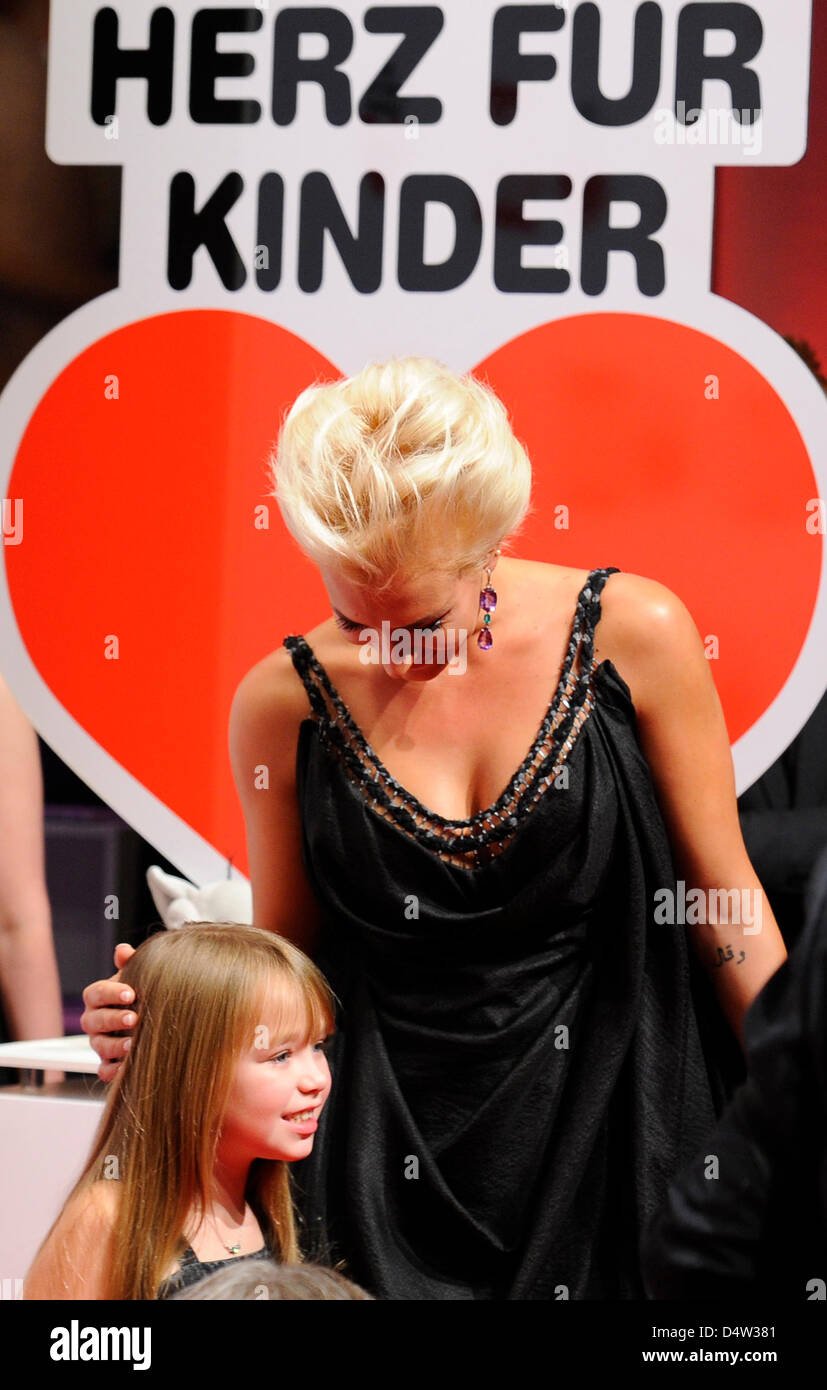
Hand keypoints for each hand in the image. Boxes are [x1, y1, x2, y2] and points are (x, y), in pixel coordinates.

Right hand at [80, 942, 137, 1081]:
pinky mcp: (107, 1063)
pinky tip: (128, 1068)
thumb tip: (123, 950)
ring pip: (98, 1046)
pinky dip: (113, 1071)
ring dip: (114, 1046)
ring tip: (134, 1045)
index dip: (111, 993)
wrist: (152, 1017)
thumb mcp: (138, 976)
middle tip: (134, 1019)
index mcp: (98, 997)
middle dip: (113, 1020)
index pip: (95, 993)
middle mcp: (93, 1021)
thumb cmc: (140, 993)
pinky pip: (103, 1071)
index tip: (131, 993)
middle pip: (93, 1021)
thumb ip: (130, 963)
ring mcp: (99, 1043)